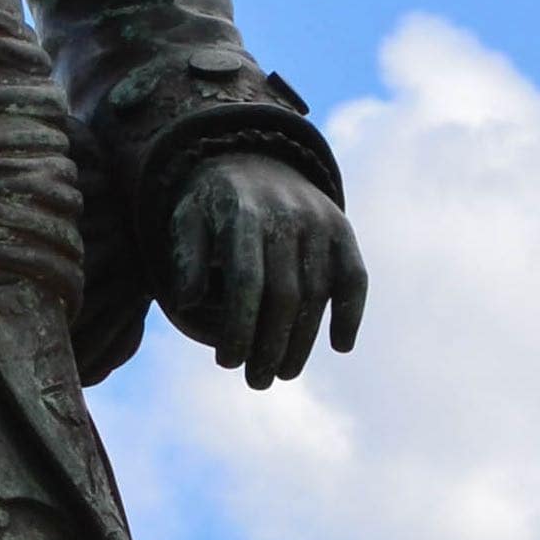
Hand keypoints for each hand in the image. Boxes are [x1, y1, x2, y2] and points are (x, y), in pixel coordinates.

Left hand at [160, 152, 364, 385]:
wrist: (256, 158)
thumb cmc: (213, 205)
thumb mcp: (186, 220)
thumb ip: (185, 258)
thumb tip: (188, 301)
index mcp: (243, 214)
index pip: (246, 281)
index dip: (239, 327)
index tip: (227, 362)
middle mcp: (287, 216)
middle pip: (284, 294)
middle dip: (270, 344)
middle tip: (256, 381)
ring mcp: (320, 222)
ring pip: (318, 292)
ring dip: (304, 340)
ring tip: (284, 373)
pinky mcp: (343, 229)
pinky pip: (354, 276)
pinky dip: (351, 312)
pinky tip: (340, 346)